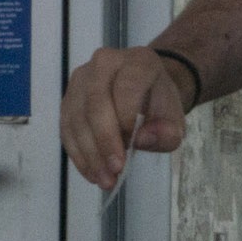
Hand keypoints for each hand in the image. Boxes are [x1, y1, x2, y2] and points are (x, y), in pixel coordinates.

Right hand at [60, 46, 196, 190]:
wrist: (146, 91)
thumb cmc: (160, 105)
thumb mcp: (175, 120)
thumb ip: (167, 131)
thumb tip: (142, 139)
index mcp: (139, 61)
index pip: (127, 88)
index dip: (125, 120)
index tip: (129, 149)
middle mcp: (105, 62)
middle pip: (96, 102)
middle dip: (103, 141)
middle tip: (114, 171)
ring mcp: (81, 78)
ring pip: (77, 117)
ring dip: (89, 152)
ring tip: (104, 179)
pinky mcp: (68, 97)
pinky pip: (66, 127)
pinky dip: (78, 152)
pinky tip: (91, 172)